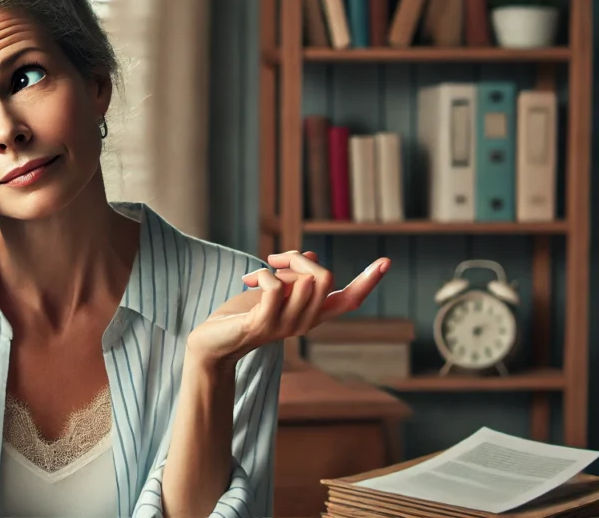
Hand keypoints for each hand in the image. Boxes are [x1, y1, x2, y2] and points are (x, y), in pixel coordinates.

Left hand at [186, 251, 389, 366]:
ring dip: (278, 266)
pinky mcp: (263, 325)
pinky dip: (263, 274)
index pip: (349, 300)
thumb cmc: (241, 315)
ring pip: (303, 280)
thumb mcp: (272, 289)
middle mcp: (305, 323)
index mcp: (311, 314)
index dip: (368, 282)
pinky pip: (275, 287)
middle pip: (325, 277)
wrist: (211, 342)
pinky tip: (249, 279)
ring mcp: (286, 327)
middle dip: (299, 257)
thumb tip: (311, 254)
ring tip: (256, 274)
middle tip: (274, 260)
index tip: (386, 261)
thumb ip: (293, 275)